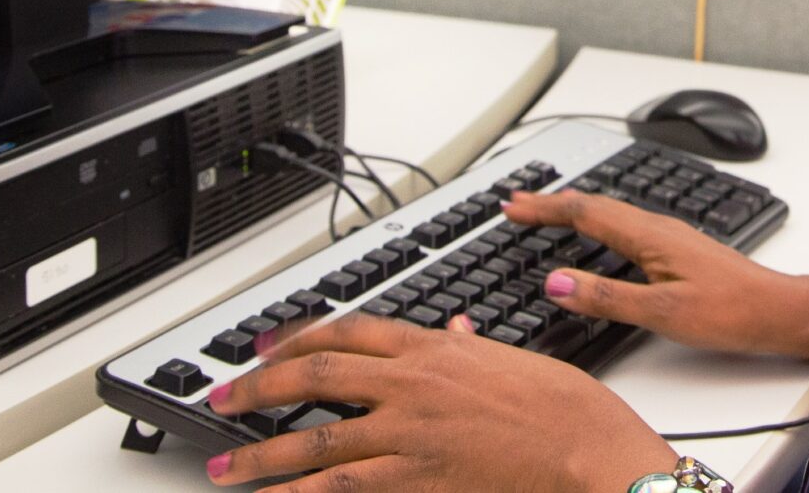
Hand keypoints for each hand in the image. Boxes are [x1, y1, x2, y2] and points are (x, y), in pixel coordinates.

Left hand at [203, 312, 673, 491]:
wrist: (584, 448)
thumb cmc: (561, 405)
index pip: (347, 331)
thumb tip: (455, 333)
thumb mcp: (512, 358)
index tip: (268, 350)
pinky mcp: (415, 477)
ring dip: (261, 454)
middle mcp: (410, 384)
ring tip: (224, 468)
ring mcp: (408, 432)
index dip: (297, 339)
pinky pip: (341, 485)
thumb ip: (471, 346)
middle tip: (225, 399)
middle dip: (259, 388)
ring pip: (315, 436)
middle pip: (315, 376)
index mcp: (433, 347)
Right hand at [505, 189, 808, 360]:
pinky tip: (599, 240)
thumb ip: (606, 296)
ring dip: (574, 211)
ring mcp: (669, 236)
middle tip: (517, 205)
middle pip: (595, 205)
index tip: (511, 206)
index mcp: (649, 235)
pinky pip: (626, 226)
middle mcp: (658, 228)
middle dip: (552, 203)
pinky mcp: (678, 250)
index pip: (584, 212)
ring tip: (547, 215)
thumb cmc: (730, 312)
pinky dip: (599, 225)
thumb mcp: (661, 312)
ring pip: (611, 214)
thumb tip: (556, 281)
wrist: (779, 311)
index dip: (544, 208)